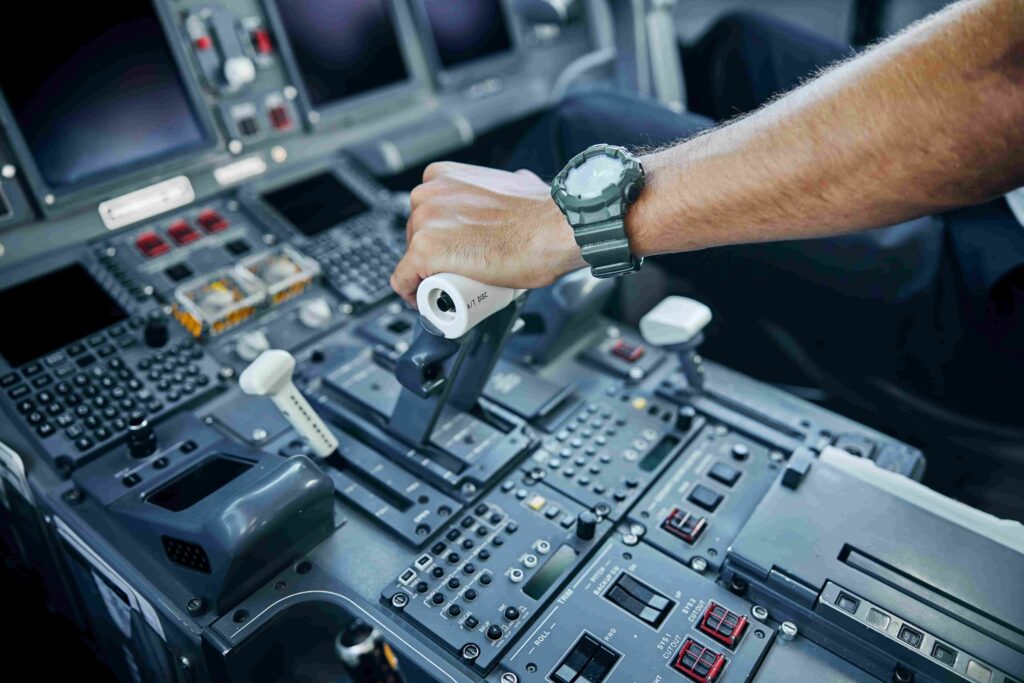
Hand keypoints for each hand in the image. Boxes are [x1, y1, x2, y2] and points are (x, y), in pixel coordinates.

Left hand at [390, 162, 584, 305]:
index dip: (439, 239)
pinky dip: (411, 295)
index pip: (426, 215)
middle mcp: (428, 194)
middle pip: (416, 237)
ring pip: (411, 261)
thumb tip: (516, 188)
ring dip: (426, 278)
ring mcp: (423, 221)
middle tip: (458, 275)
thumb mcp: (516, 183)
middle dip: (433, 259)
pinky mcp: (423, 249)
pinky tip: (424, 301)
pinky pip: (404, 281)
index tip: (451, 255)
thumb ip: (509, 183)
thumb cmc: (540, 212)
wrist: (551, 229)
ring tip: (451, 291)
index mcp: (443, 177)